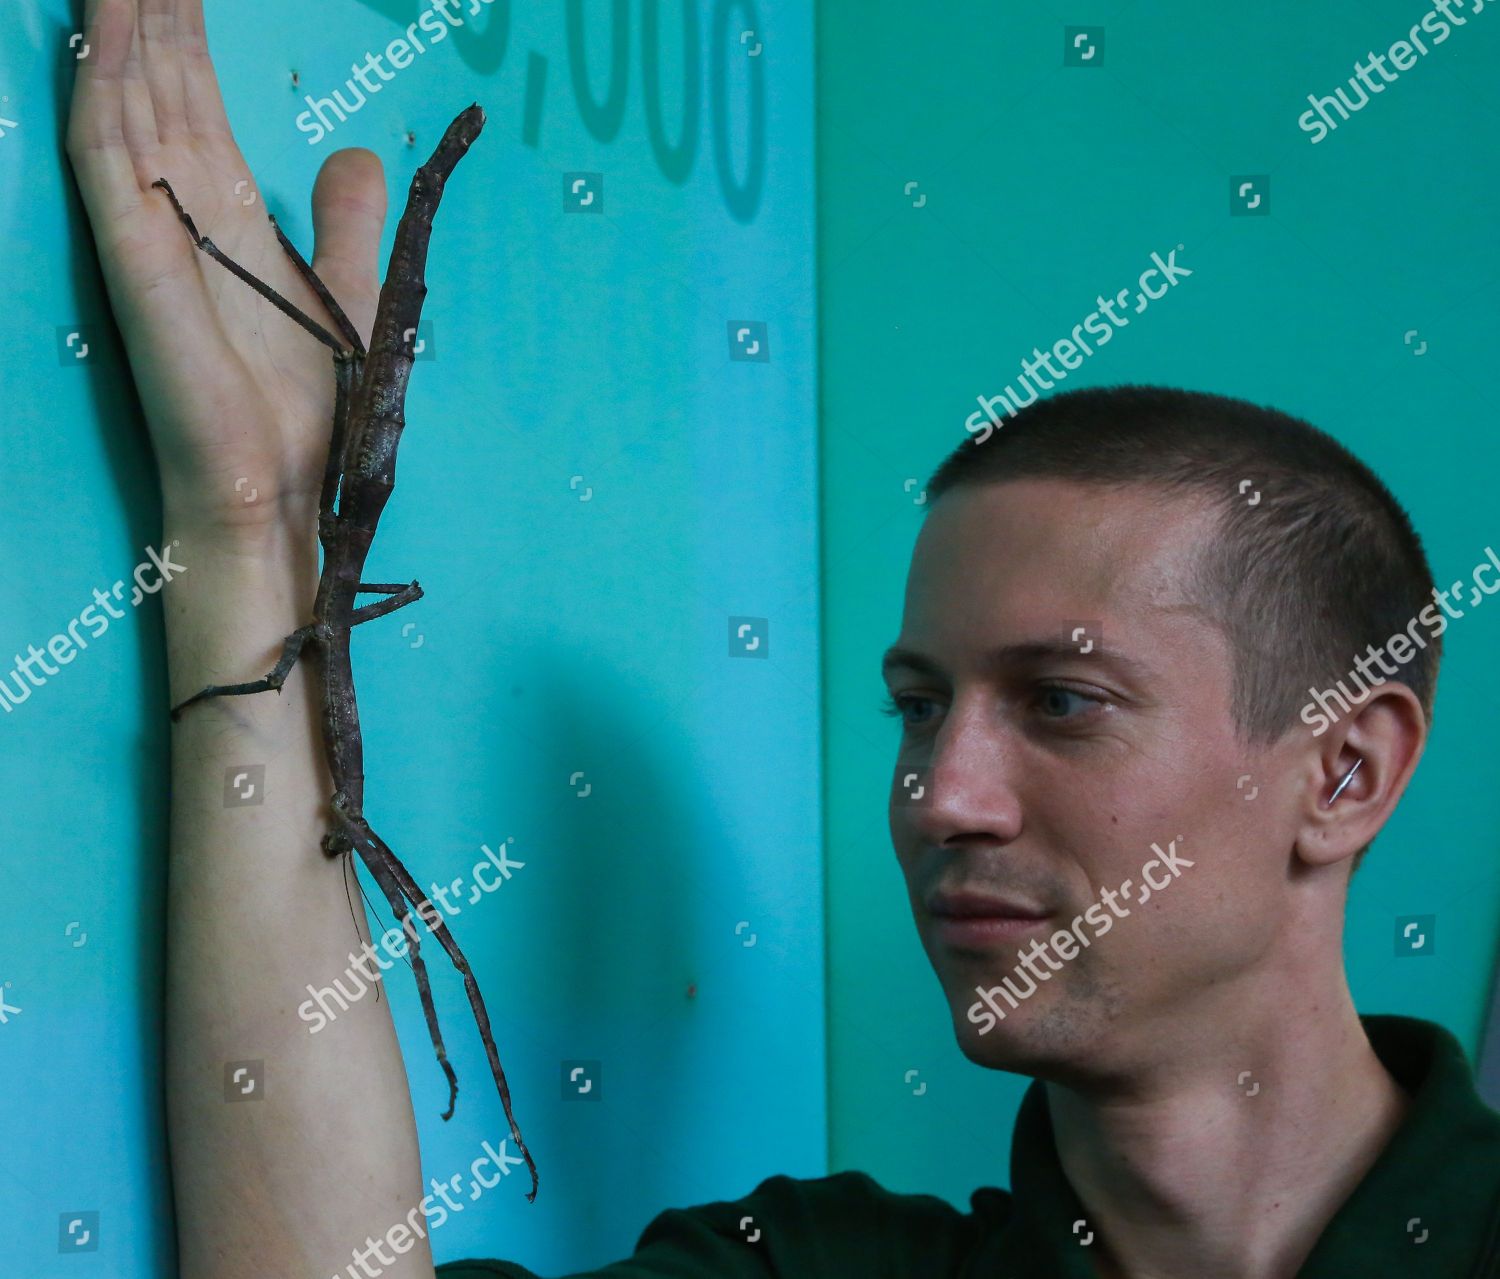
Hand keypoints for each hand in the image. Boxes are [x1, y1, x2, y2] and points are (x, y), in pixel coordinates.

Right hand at [66, 0, 388, 539]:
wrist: (277, 482)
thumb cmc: (305, 403)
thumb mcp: (347, 287)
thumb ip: (346, 219)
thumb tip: (354, 151)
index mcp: (226, 213)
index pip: (194, 97)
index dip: (186, 29)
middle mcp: (179, 207)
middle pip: (157, 81)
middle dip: (153, 9)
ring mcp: (148, 227)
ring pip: (124, 98)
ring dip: (124, 25)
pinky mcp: (133, 255)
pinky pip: (105, 153)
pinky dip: (102, 84)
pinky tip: (107, 23)